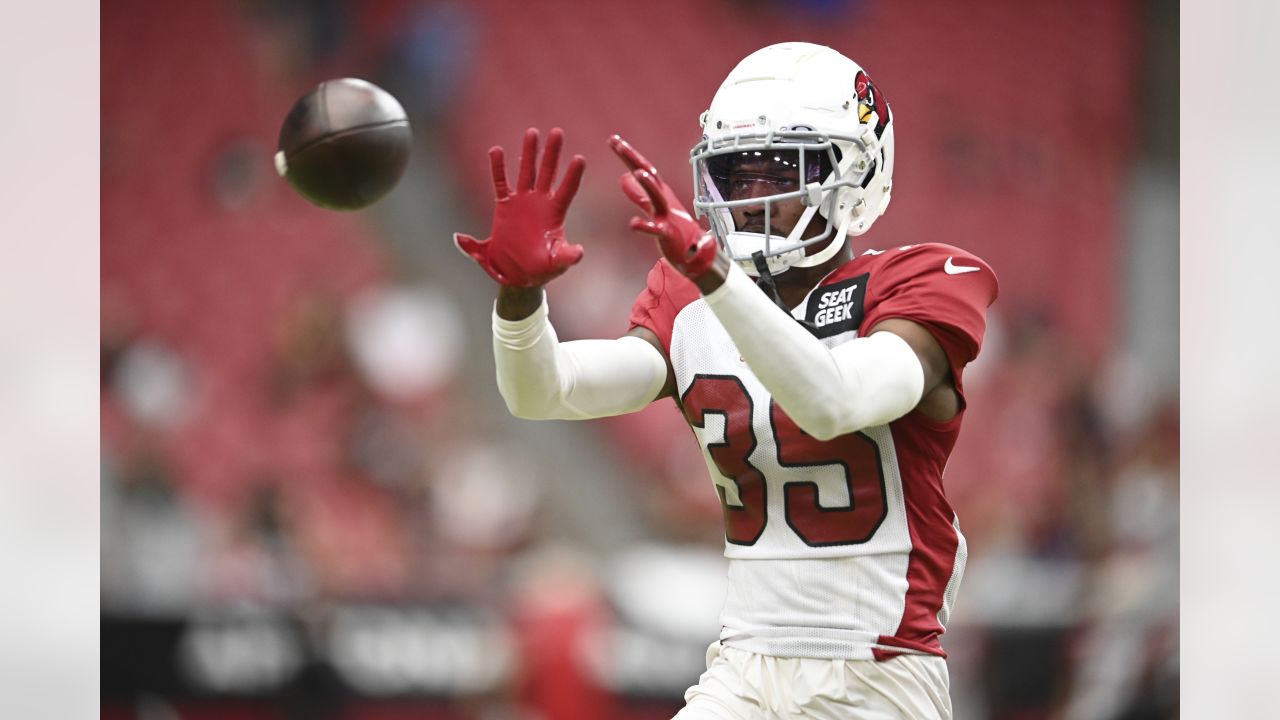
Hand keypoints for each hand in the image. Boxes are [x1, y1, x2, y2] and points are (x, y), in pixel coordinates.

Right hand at [454, 128, 585, 286]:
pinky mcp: (504, 206)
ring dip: (529, 153)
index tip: (580, 158)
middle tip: (557, 132)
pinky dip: (498, 168)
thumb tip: (579, 252)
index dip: (573, 175)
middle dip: (552, 153)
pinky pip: (501, 183)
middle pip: (548, 173)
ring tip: (532, 132)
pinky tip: (496, 151)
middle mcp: (540, 203)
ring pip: (526, 172)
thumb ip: (566, 257)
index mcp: (555, 215)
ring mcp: (523, 202)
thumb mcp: (556, 264)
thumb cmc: (541, 270)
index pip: (567, 190)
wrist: (518, 276)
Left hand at [610, 135, 719, 280]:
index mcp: (660, 192)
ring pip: (657, 197)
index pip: (642, 168)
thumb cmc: (675, 228)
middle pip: (648, 175)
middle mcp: (664, 200)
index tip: (614, 140)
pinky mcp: (668, 234)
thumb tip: (623, 177)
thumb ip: (638, 193)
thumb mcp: (654, 207)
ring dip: (648, 185)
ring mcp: (667, 216)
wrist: (696, 251)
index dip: (628, 155)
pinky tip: (633, 224)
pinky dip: (645, 226)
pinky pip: (656, 229)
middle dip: (633, 159)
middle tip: (618, 144)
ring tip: (637, 172)